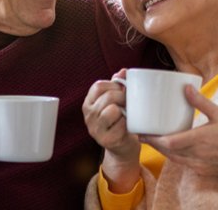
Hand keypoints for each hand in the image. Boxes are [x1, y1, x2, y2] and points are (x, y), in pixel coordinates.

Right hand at [83, 69, 141, 191]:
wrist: (122, 148)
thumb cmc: (119, 121)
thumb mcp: (116, 102)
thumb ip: (117, 86)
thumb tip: (123, 71)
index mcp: (88, 103)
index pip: (98, 86)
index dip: (113, 85)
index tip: (122, 90)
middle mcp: (88, 116)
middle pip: (107, 97)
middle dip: (123, 97)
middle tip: (129, 103)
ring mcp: (95, 129)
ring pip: (112, 110)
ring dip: (124, 111)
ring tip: (127, 114)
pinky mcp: (105, 140)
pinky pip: (120, 125)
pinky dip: (127, 124)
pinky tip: (127, 126)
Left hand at [140, 85, 217, 176]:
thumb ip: (201, 102)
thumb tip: (186, 87)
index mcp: (200, 140)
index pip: (169, 142)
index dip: (153, 139)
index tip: (142, 131)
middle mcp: (198, 155)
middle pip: (168, 152)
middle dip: (153, 144)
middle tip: (142, 134)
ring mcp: (201, 165)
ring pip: (175, 159)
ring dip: (163, 151)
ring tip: (152, 140)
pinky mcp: (205, 171)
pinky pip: (184, 164)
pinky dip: (175, 156)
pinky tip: (171, 148)